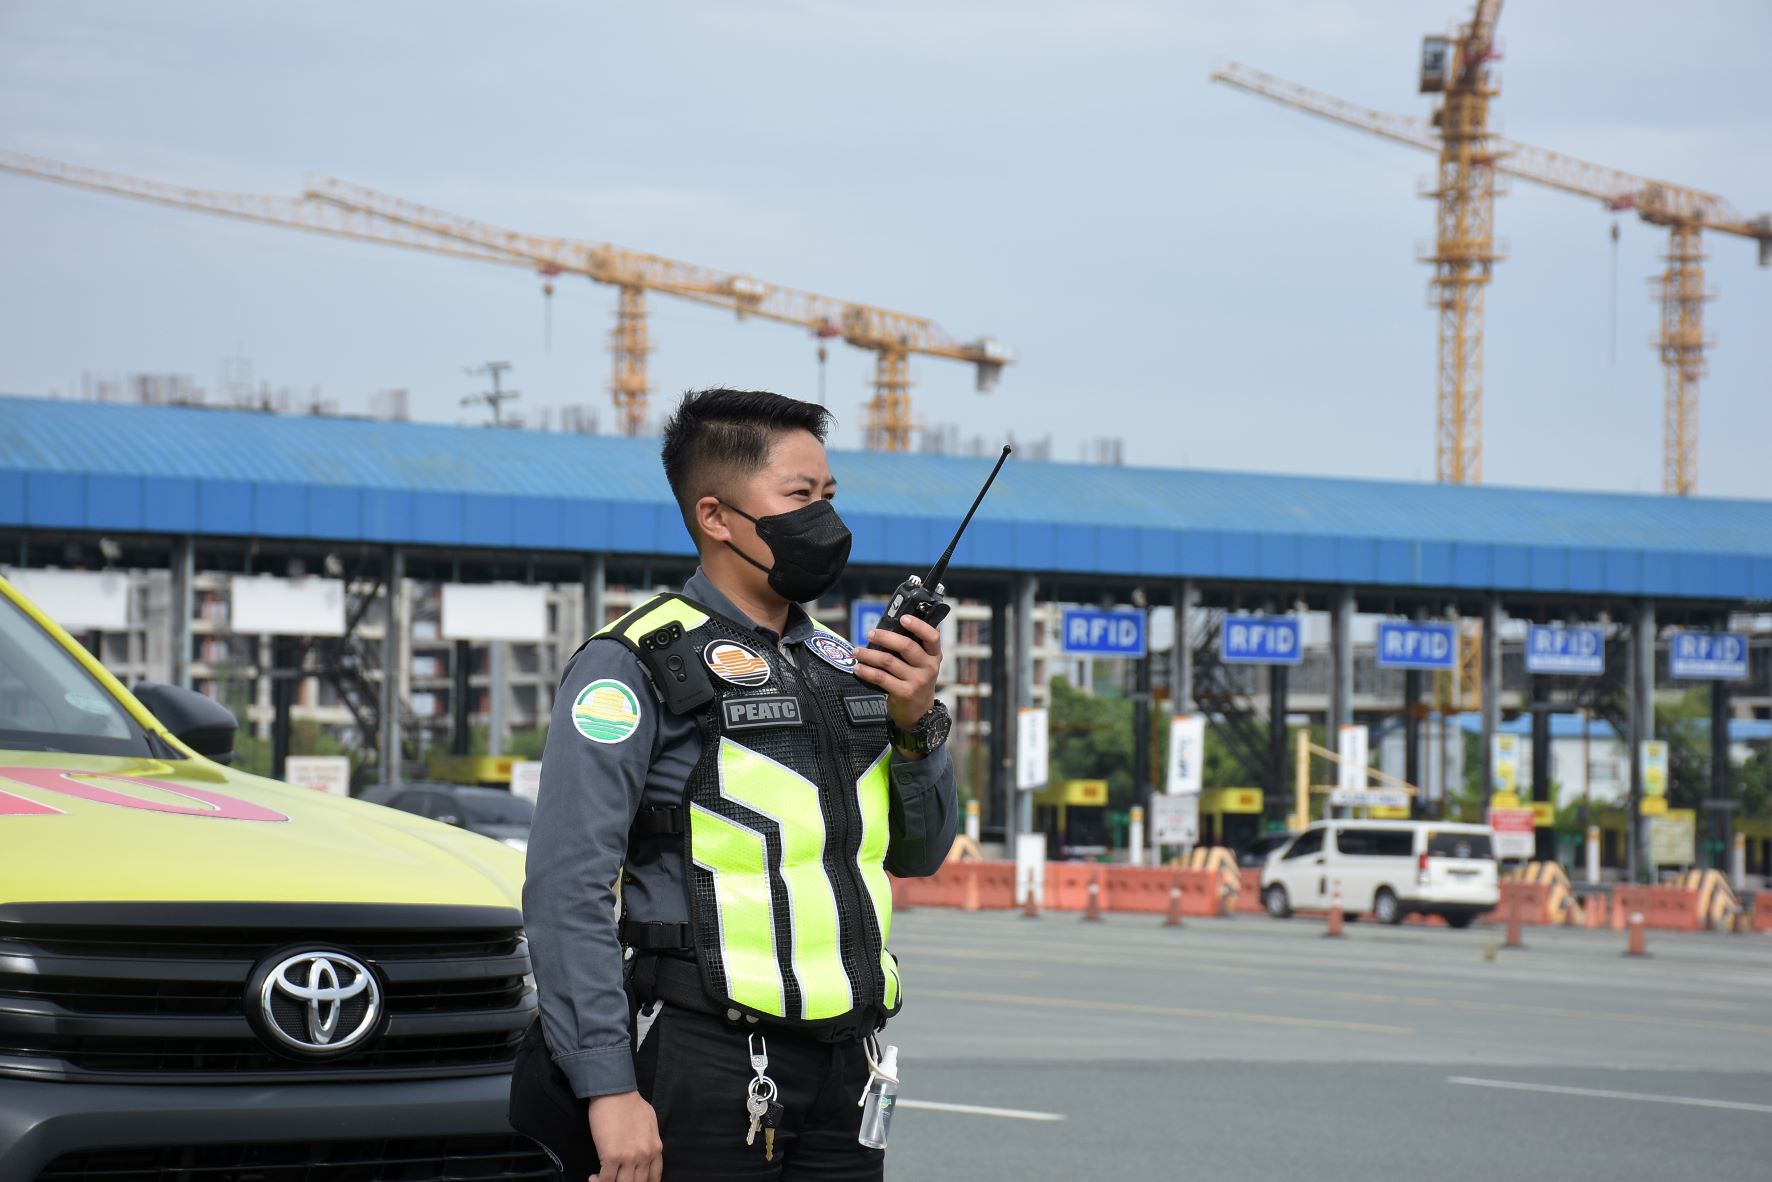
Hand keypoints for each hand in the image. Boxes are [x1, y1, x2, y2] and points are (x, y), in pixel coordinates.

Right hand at [587, 1090, 661, 1181]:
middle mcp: (645, 1156)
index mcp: (655, 1148)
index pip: (654, 1178)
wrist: (615, 1091)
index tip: (633, 1181)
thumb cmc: (630, 1102)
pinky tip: (594, 1177)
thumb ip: (649, 1140)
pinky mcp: (612, 1156)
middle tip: (616, 1179)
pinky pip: (606, 1180)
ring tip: (603, 1180)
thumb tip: (644, 1149)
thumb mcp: (650, 1122)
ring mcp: (629, 1158)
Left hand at [856, 615, 941, 736]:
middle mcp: (929, 667)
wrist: (919, 713)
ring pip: (889, 661)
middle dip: (885, 637)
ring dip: (869, 654)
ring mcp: (917, 681)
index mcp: (934, 656)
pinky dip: (866, 671)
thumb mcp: (922, 665)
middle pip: (906, 646)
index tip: (903, 618)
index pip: (932, 636)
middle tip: (870, 633)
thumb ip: (913, 648)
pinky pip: (881, 678)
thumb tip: (890, 627)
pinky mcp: (904, 693)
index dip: (918, 625)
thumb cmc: (916, 681)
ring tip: (857, 651)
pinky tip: (858, 668)